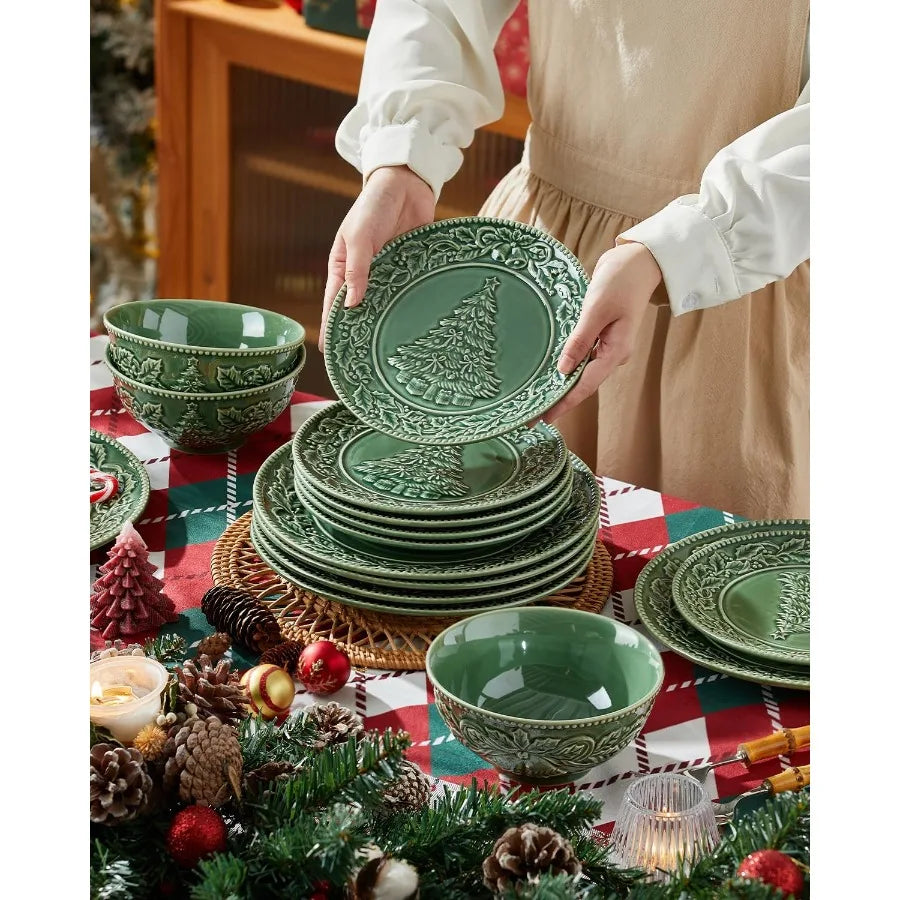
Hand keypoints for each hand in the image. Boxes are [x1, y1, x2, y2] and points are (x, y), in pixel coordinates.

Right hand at [319, 165, 435, 350]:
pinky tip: (415, 325)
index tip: (330, 355)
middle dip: (360, 332)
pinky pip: (407, 292)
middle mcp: (364, 275)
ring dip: (387, 322)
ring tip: (390, 350)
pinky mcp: (409, 269)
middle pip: (360, 310)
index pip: (334, 305)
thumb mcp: (359, 236)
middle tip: (363, 361)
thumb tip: (352, 305)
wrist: (407, 183)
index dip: (332, 329)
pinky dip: (409, 306)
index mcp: (343, 268)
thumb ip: (357, 269)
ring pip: (385, 304)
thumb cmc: (374, 205)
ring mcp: (388, 274)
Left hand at [542, 242, 661, 423]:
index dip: (564, 403)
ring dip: (561, 385)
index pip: (585, 385)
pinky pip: (582, 358)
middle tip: (532, 414)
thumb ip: (580, 340)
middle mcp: (612, 355)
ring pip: (582, 372)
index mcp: (615, 352)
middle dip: (559, 399)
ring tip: (537, 399)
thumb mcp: (597, 309)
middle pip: (583, 384)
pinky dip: (567, 367)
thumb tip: (564, 370)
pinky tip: (550, 374)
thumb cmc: (620, 281)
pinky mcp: (602, 337)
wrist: (639, 261)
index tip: (543, 418)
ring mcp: (608, 347)